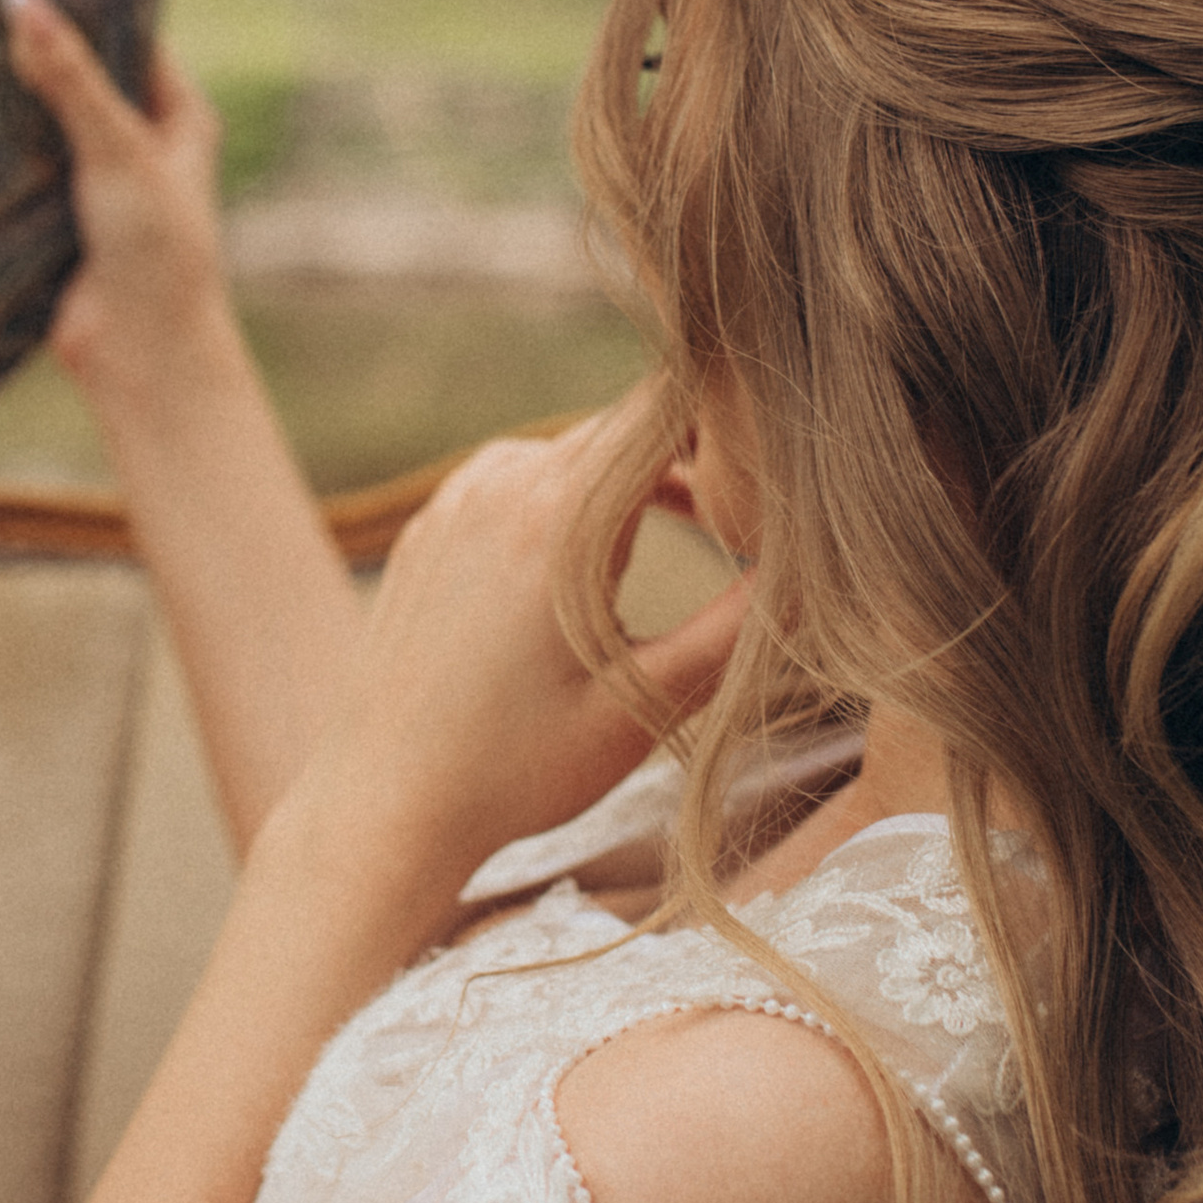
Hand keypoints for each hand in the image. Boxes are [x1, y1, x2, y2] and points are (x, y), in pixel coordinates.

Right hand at [0, 0, 237, 424]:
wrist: (142, 355)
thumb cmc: (157, 251)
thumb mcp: (115, 148)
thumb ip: (69, 77)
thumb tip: (22, 2)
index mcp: (181, 119)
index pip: (131, 42)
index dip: (88, 8)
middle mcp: (143, 147)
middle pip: (84, 81)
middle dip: (41, 53)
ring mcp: (99, 185)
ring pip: (48, 127)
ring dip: (13, 105)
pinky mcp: (59, 222)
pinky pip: (24, 173)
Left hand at [282, 405, 752, 925]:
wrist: (386, 802)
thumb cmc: (519, 768)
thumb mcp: (646, 702)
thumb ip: (740, 625)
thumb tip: (816, 566)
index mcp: (561, 513)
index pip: (669, 400)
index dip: (736, 415)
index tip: (783, 460)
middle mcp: (502, 480)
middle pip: (628, 421)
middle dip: (698, 450)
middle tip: (759, 502)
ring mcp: (457, 496)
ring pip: (577, 449)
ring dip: (637, 477)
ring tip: (698, 527)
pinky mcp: (431, 523)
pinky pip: (522, 478)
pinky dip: (574, 500)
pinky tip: (601, 563)